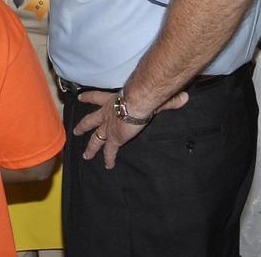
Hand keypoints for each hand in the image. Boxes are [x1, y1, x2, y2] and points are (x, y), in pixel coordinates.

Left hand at [74, 89, 188, 168]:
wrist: (138, 100)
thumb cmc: (143, 94)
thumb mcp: (151, 96)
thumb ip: (167, 100)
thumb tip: (184, 98)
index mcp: (112, 100)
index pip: (97, 97)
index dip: (88, 97)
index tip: (80, 98)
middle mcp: (107, 113)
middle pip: (91, 120)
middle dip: (83, 126)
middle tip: (75, 130)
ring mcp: (109, 127)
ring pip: (96, 138)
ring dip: (91, 147)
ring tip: (85, 155)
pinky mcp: (115, 138)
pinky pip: (110, 151)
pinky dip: (109, 159)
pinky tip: (108, 166)